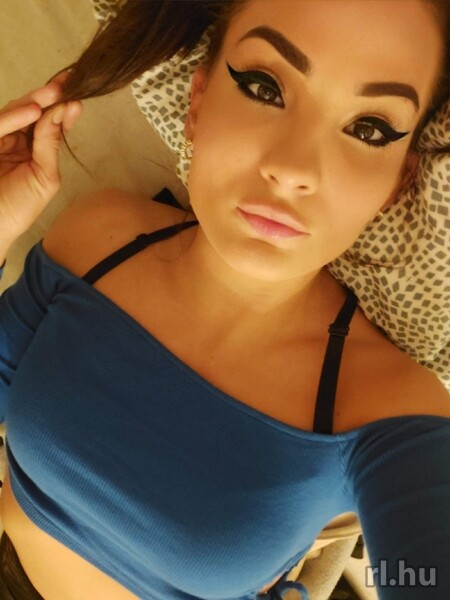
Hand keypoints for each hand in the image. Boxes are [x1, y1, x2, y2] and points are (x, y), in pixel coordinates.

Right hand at [0, 71, 82, 247]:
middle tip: (67, 82)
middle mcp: (15, 141)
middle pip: (31, 112)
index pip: (48, 124)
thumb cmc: (19, 209)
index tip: (78, 92)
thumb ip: (50, 145)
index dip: (62, 108)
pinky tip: (34, 111)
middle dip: (50, 97)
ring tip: (54, 93)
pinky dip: (15, 118)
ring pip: (15, 113)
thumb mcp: (44, 178)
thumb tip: (64, 111)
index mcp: (32, 150)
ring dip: (35, 101)